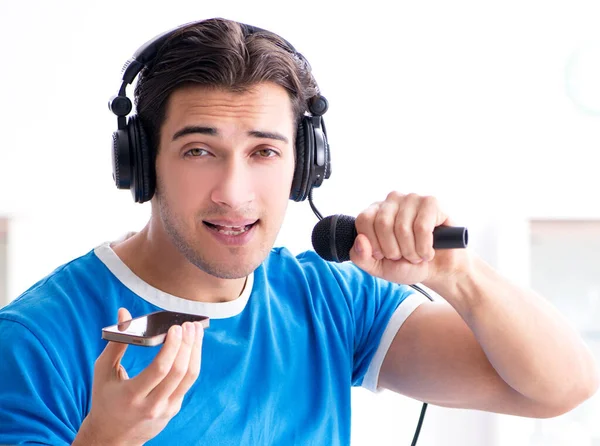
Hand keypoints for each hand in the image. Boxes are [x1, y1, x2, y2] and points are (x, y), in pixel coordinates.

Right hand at [74, 308, 203, 445]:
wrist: (112, 436)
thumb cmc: (105, 398)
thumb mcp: (103, 372)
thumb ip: (117, 341)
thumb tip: (124, 312)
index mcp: (131, 395)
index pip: (160, 369)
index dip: (172, 347)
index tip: (176, 327)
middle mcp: (151, 405)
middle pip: (179, 372)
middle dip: (188, 344)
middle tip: (189, 324)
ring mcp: (166, 409)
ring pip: (189, 377)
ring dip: (195, 350)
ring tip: (196, 331)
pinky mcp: (174, 409)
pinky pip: (188, 382)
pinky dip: (192, 361)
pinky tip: (192, 346)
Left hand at [349, 192, 468, 285]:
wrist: (436, 269)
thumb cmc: (405, 264)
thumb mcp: (377, 267)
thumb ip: (361, 257)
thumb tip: (360, 240)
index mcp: (374, 211)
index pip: (364, 220)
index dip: (374, 244)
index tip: (383, 255)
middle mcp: (392, 200)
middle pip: (383, 223)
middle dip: (394, 250)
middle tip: (403, 256)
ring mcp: (412, 199)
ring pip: (403, 228)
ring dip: (411, 252)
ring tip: (416, 255)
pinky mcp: (432, 202)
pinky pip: (422, 227)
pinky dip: (425, 247)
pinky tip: (428, 251)